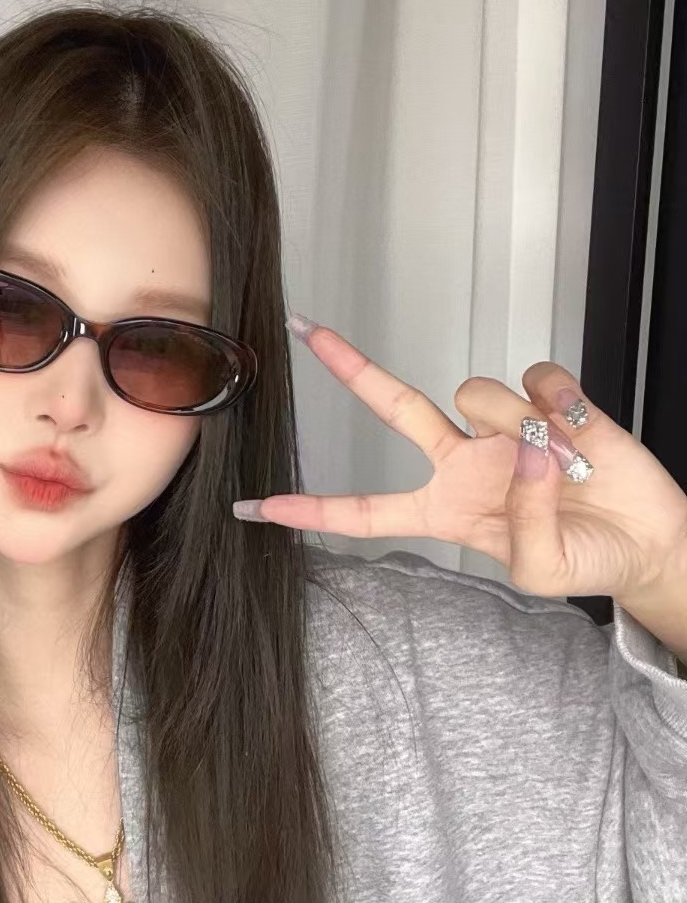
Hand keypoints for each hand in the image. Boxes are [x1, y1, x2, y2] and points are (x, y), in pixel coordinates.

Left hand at [233, 316, 686, 602]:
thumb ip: (524, 525)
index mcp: (443, 511)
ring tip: (567, 469)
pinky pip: (534, 378)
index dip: (312, 510)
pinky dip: (557, 402)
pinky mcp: (549, 401)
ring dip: (517, 429)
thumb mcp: (541, 571)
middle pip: (395, 405)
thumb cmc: (585, 559)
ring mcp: (502, 426)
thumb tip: (525, 452)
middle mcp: (461, 460)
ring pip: (475, 392)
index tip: (256, 506)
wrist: (646, 542)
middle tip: (306, 331)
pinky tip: (580, 432)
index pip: (365, 513)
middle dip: (351, 367)